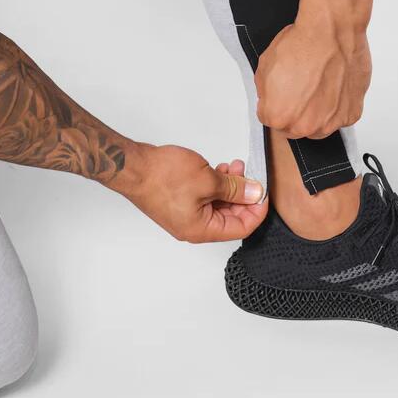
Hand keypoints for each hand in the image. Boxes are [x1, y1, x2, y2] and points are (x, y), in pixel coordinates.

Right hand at [109, 143, 267, 242]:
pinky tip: (221, 170)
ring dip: (231, 187)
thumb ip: (234, 188)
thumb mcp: (208, 180)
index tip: (264, 192)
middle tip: (251, 175)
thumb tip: (254, 193)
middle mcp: (194, 228)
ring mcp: (186, 215)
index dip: (257, 210)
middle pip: (231, 218)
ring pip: (219, 206)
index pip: (241, 228)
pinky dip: (218, 186)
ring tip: (235, 167)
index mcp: (201, 230)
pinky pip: (207, 199)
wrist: (133, 167)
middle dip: (244, 195)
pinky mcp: (180, 203)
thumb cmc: (161, 176)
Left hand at [254, 20, 370, 138]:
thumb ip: (265, 92)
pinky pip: (341, 118)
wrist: (332, 31)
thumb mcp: (265, 66)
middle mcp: (306, 125)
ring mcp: (331, 122)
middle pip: (294, 128)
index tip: (281, 94)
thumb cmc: (302, 45)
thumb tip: (270, 98)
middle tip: (301, 90)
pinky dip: (337, 106)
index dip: (274, 104)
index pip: (270, 120)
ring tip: (318, 88)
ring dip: (317, 113)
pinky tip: (334, 87)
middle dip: (294, 112)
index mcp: (279, 116)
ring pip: (319, 127)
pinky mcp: (351, 114)